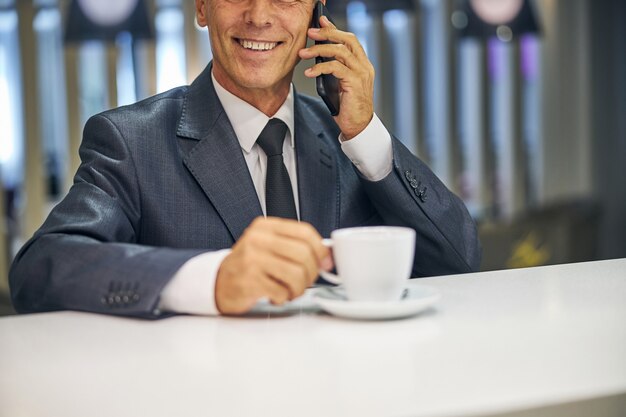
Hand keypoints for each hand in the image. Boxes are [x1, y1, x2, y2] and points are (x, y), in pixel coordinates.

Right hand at [215, 217, 332, 314]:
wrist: (217, 282)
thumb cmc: (249, 266)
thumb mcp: (269, 246)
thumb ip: (295, 247)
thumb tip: (328, 257)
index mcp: (265, 227)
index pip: (304, 232)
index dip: (321, 249)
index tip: (325, 263)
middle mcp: (257, 239)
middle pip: (303, 254)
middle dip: (311, 273)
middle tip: (305, 282)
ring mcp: (252, 259)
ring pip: (296, 274)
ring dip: (298, 289)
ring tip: (290, 291)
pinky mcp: (249, 281)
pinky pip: (282, 291)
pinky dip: (283, 298)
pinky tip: (275, 295)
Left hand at [299, 15, 374, 139]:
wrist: (358, 126)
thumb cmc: (347, 107)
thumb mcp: (340, 84)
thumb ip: (335, 69)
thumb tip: (318, 57)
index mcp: (362, 64)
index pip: (350, 39)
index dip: (335, 29)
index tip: (321, 22)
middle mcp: (364, 66)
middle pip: (347, 40)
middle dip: (327, 33)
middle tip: (310, 33)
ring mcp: (361, 74)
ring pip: (340, 52)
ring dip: (319, 50)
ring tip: (303, 54)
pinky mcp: (355, 83)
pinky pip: (336, 68)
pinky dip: (320, 68)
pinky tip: (310, 72)